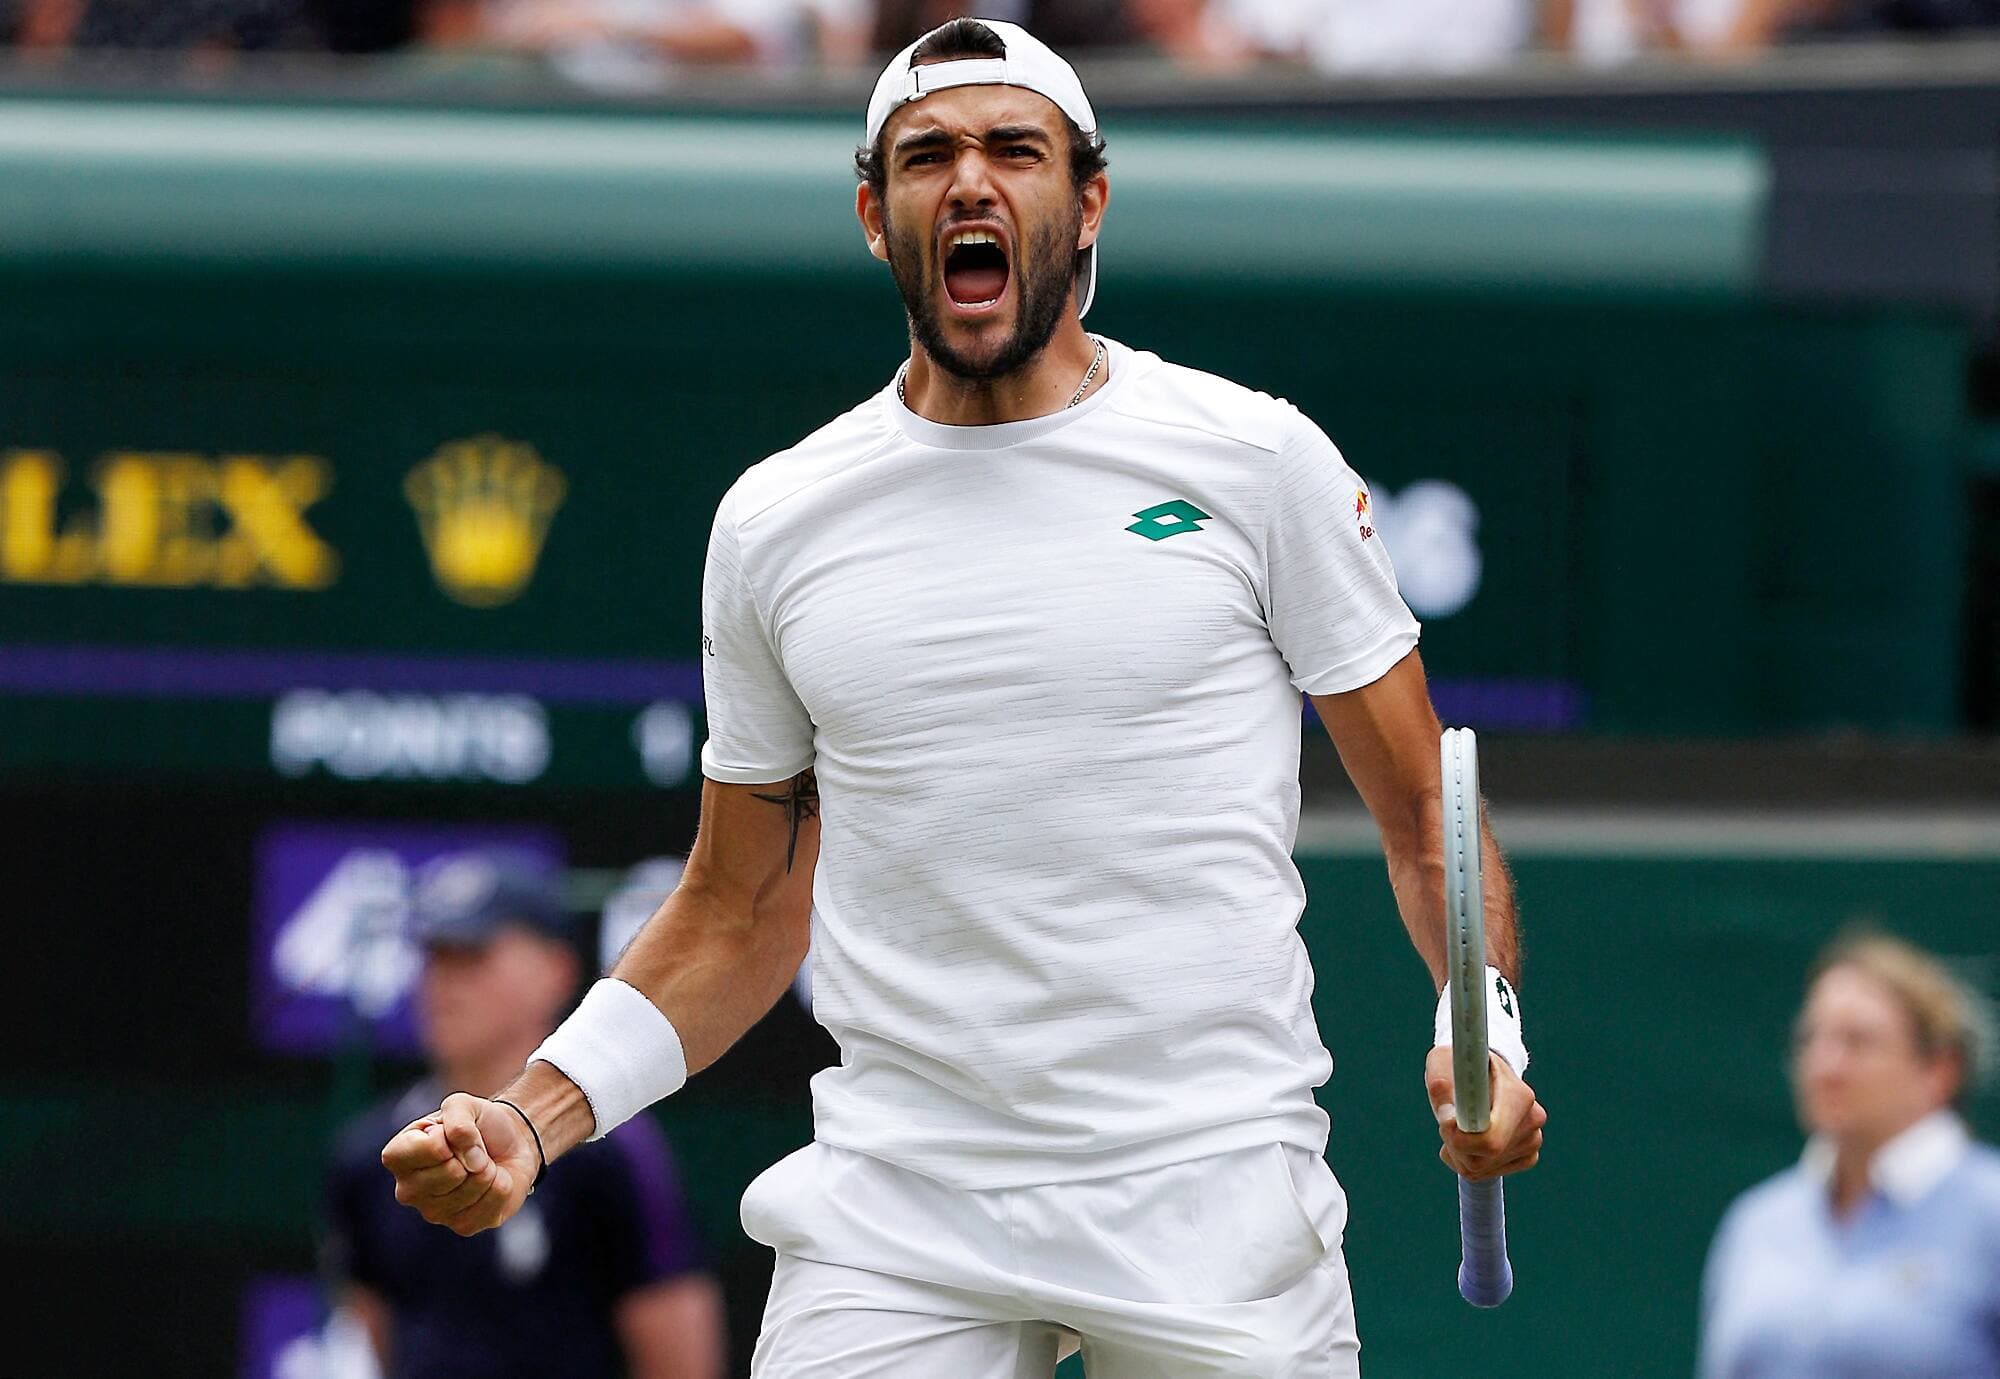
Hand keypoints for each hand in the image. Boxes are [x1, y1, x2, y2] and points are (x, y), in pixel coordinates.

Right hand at [380, 1092, 536, 1236]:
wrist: (510, 1142)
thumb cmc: (478, 1123)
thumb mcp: (463, 1104)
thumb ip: (459, 1119)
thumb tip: (471, 1160)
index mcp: (398, 1156)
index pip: (430, 1148)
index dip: (450, 1135)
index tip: (450, 1133)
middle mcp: (408, 1190)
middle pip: (452, 1172)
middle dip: (473, 1154)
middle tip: (471, 1151)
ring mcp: (434, 1213)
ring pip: (474, 1187)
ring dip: (488, 1169)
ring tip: (482, 1164)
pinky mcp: (463, 1226)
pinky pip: (493, 1203)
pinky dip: (502, 1185)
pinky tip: (492, 1182)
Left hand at [1425, 1046, 1544, 1179]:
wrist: (1482, 1073)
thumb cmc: (1459, 1066)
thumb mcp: (1441, 1063)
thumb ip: (1441, 1087)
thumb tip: (1448, 1117)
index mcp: (1518, 1094)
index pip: (1490, 1140)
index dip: (1458, 1137)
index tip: (1445, 1121)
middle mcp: (1533, 1119)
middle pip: (1481, 1158)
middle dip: (1454, 1145)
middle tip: (1446, 1122)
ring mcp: (1533, 1140)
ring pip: (1479, 1168)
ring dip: (1458, 1152)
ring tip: (1458, 1126)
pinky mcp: (1528, 1156)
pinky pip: (1485, 1174)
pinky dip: (1469, 1161)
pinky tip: (1470, 1140)